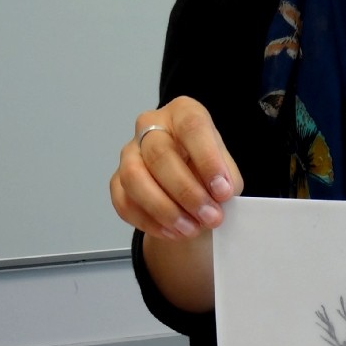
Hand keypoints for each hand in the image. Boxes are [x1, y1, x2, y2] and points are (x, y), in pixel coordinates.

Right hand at [110, 97, 242, 240]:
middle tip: (210, 217)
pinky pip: (124, 201)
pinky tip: (172, 232)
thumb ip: (226, 181)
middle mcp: (152, 127)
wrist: (191, 194)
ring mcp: (130, 152)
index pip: (191, 127)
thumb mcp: (228, 172)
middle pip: (159, 154)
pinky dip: (148, 222)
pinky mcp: (117, 180)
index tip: (223, 191)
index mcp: (183, 113)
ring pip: (134, 177)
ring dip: (164, 209)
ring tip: (190, 228)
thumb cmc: (208, 175)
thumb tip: (219, 194)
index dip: (208, 160)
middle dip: (187, 192)